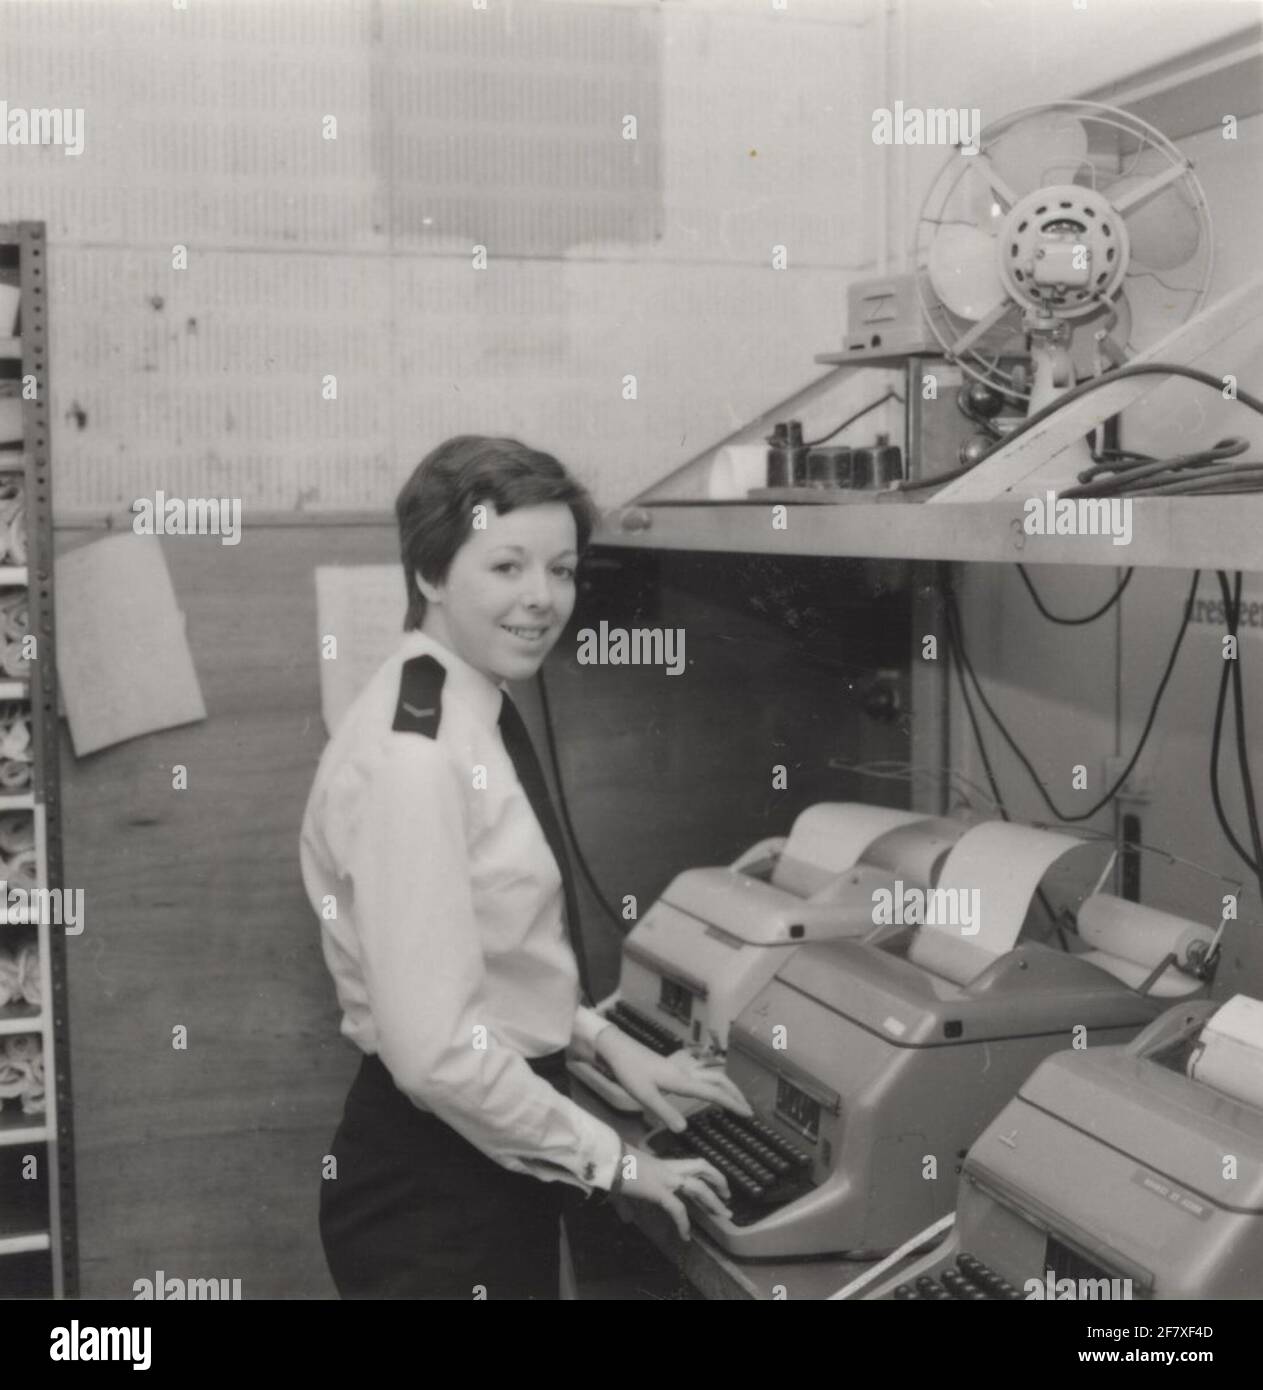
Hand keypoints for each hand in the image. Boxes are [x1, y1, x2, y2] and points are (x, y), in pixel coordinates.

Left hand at [595, 1027, 754, 1132]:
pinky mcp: (673, 1067)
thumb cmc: (630, 1072)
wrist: (618, 1049)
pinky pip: (701, 1073)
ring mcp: (680, 1068)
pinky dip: (713, 1080)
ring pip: (712, 1074)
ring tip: (734, 1099)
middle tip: (747, 1109)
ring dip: (726, 1085)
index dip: (732, 1103)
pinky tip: (709, 1086)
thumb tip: (684, 1129)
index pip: (714, 1093)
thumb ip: (664, 1112)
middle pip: (719, 1080)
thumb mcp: (644, 1096)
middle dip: (735, 1093)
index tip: (748, 1113)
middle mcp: (686, 1072)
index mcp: (682, 1080)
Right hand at [615, 1147, 731, 1239]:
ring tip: (723, 1213)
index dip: (704, 1176)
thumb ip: (627, 1203)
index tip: (713, 1187)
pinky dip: (683, 1223)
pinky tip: (686, 1236)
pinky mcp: (658, 1190)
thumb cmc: (611, 1166)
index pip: (690, 1166)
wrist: (604, 1158)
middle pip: (701, 1168)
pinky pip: (677, 1209)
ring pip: (698, 1186)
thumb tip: (627, 1219)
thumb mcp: (623, 1185)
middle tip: (728, 1196)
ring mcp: (665, 1178)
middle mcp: (668, 1168)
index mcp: (661, 1164)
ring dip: (713, 1200)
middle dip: (718, 1181)